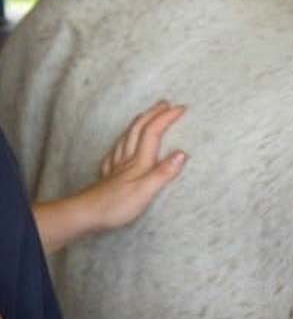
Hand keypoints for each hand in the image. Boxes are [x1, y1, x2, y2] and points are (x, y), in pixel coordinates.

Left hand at [86, 101, 187, 231]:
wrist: (84, 215)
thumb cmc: (115, 206)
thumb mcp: (145, 192)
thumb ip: (164, 172)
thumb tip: (182, 153)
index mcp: (139, 162)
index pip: (153, 133)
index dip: (166, 118)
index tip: (181, 108)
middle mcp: (127, 160)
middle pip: (139, 130)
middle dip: (153, 114)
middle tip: (165, 103)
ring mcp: (116, 167)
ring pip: (127, 137)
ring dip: (139, 123)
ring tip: (146, 115)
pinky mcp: (109, 176)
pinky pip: (116, 152)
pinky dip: (122, 142)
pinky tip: (121, 145)